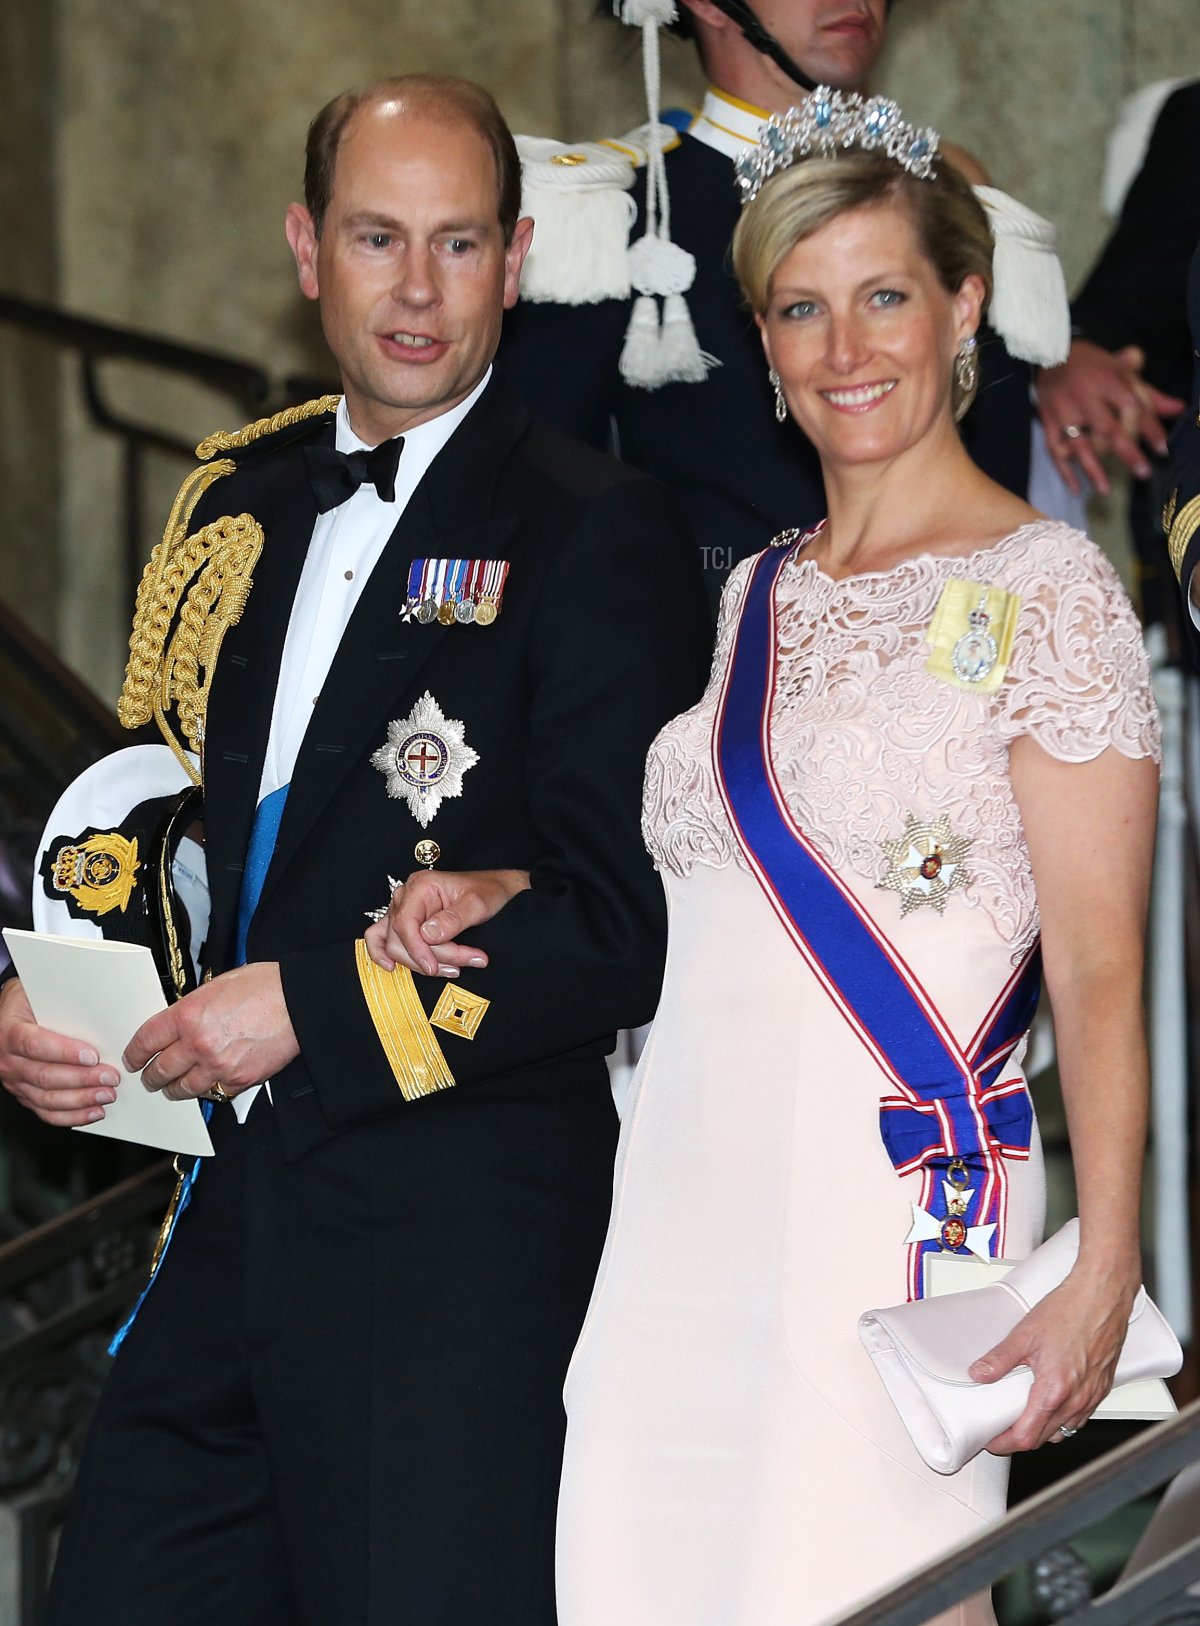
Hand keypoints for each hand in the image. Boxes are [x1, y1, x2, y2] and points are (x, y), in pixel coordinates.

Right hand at [0, 978, 120, 1126]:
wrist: (7, 1016)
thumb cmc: (28, 1002)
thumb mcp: (39, 992)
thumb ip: (61, 1002)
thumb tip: (97, 1007)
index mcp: (9, 1031)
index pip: (34, 1044)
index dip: (63, 1052)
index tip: (92, 1055)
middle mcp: (8, 1060)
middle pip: (44, 1075)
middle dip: (82, 1079)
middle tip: (110, 1077)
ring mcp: (16, 1081)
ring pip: (47, 1098)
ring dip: (81, 1099)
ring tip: (107, 1094)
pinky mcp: (25, 1095)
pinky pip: (47, 1112)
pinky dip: (72, 1115)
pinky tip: (93, 1111)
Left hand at [123, 962, 298, 1101]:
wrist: (299, 1002)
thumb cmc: (265, 987)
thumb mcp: (217, 986)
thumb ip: (192, 1008)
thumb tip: (178, 1024)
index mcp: (188, 1015)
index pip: (146, 1041)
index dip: (134, 1053)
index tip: (133, 1059)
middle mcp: (198, 1043)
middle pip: (160, 1070)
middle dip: (151, 1077)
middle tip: (150, 1078)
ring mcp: (218, 1065)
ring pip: (183, 1088)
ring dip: (175, 1089)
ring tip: (173, 1088)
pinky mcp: (239, 1080)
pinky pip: (213, 1092)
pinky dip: (208, 1089)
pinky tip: (207, 1083)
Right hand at [363, 868, 530, 977]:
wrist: (496, 890)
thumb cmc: (488, 892)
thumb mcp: (478, 904)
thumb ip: (453, 919)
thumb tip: (427, 935)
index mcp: (421, 885)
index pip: (405, 923)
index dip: (417, 949)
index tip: (433, 968)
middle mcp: (406, 895)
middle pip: (400, 937)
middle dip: (429, 957)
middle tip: (460, 966)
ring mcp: (402, 908)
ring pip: (395, 944)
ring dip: (420, 962)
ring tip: (453, 968)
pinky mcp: (405, 921)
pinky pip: (381, 937)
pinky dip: (382, 953)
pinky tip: (391, 968)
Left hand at [969, 1262, 1139, 1452]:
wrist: (1102, 1296)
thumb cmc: (1071, 1310)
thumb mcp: (1025, 1334)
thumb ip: (1000, 1359)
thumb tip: (980, 1374)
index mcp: (1055, 1389)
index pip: (1026, 1436)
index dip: (1004, 1444)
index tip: (992, 1440)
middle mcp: (1076, 1399)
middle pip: (1044, 1438)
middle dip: (1020, 1439)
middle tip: (1001, 1429)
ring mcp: (1092, 1396)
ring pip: (1064, 1430)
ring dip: (1042, 1430)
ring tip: (1023, 1417)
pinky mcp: (1102, 1388)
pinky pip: (1080, 1417)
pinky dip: (1062, 1418)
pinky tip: (1051, 1403)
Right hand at [1036, 340, 1184, 494]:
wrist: (1050, 354)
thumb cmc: (1093, 366)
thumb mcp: (1122, 372)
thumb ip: (1149, 394)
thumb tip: (1179, 409)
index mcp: (1108, 381)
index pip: (1132, 407)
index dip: (1149, 429)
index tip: (1163, 450)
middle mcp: (1086, 397)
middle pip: (1107, 428)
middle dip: (1126, 451)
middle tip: (1143, 473)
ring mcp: (1064, 411)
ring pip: (1079, 444)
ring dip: (1092, 469)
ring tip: (1106, 489)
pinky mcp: (1048, 422)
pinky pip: (1054, 450)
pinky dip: (1064, 471)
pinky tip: (1075, 488)